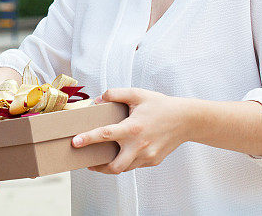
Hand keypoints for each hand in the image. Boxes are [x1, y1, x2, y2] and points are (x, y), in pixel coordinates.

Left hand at [72, 88, 191, 173]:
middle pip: (115, 166)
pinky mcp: (154, 161)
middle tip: (87, 161)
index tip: (75, 142)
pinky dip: (125, 162)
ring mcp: (148, 156)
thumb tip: (97, 100)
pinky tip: (120, 154)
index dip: (88, 139)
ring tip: (100, 161)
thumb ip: (114, 94)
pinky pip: (135, 165)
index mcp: (133, 128)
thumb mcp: (137, 94)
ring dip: (111, 167)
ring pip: (125, 168)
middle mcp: (139, 145)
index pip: (105, 135)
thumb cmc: (160, 105)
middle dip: (99, 167)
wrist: (186, 119)